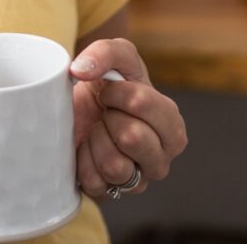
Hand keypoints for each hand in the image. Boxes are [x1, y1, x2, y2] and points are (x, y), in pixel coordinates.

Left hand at [70, 37, 186, 198]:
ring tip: (98, 131)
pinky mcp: (111, 195)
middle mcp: (161, 159)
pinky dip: (82, 160)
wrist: (75, 109)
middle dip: (109, 116)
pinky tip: (87, 150)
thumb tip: (81, 69)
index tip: (110, 91)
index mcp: (171, 125)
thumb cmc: (104, 84)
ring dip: (96, 140)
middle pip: (132, 137)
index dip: (116, 91)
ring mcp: (137, 181)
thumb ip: (105, 52)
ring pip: (115, 165)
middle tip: (106, 113)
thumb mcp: (114, 55)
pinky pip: (95, 181)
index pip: (142, 103)